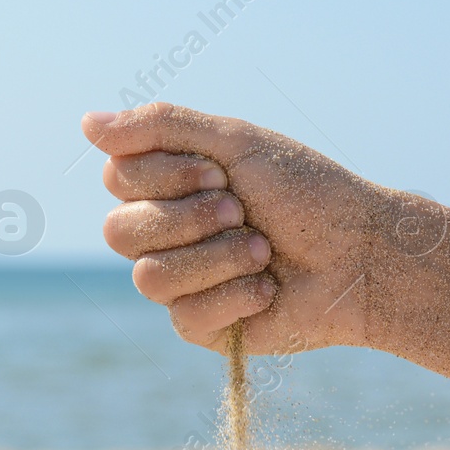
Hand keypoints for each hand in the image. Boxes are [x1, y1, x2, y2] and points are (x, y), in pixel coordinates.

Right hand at [80, 104, 449, 353]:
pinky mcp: (204, 328)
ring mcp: (184, 282)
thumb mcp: (236, 143)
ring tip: (264, 250)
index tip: (220, 172)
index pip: (116, 178)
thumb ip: (161, 127)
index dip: (165, 176)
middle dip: (187, 218)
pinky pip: (183, 316)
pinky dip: (234, 295)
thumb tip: (85, 122)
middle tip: (241, 208)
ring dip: (216, 257)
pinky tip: (269, 289)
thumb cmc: (309, 193)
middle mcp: (168, 233)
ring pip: (148, 278)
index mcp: (171, 185)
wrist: (363, 254)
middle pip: (118, 231)